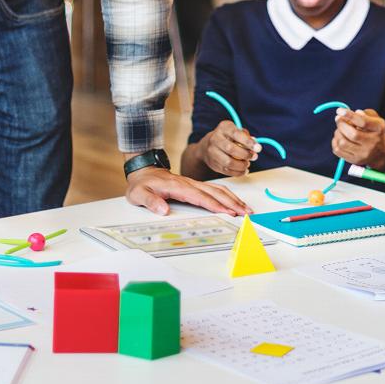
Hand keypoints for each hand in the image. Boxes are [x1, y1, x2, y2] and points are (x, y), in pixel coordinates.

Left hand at [125, 165, 249, 216]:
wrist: (143, 170)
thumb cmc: (141, 184)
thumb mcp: (138, 194)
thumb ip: (150, 201)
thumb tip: (163, 209)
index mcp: (177, 186)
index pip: (199, 196)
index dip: (214, 204)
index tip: (227, 212)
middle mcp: (189, 183)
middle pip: (214, 192)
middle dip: (232, 203)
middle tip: (246, 213)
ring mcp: (193, 183)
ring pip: (218, 189)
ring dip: (233, 199)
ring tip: (246, 209)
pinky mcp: (195, 185)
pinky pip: (215, 189)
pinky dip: (227, 195)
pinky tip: (235, 201)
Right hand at [202, 120, 259, 177]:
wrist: (208, 145)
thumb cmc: (227, 137)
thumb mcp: (236, 131)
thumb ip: (246, 136)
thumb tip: (255, 144)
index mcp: (223, 128)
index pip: (236, 134)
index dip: (248, 142)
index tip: (258, 148)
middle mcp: (215, 139)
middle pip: (231, 149)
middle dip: (245, 155)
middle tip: (254, 157)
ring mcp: (212, 152)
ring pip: (228, 162)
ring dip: (242, 165)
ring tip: (247, 164)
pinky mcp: (213, 164)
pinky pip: (227, 171)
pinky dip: (238, 172)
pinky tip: (244, 170)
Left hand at [331, 108, 384, 168]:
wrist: (380, 152)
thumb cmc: (374, 130)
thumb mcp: (374, 119)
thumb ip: (365, 113)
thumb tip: (355, 113)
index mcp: (379, 129)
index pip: (363, 122)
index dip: (349, 115)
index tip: (339, 110)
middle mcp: (373, 143)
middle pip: (352, 134)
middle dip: (341, 124)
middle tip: (338, 119)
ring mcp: (364, 154)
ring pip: (343, 143)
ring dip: (337, 133)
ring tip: (340, 129)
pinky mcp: (355, 160)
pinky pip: (338, 150)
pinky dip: (335, 141)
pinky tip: (339, 137)